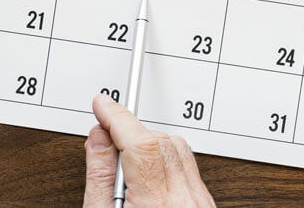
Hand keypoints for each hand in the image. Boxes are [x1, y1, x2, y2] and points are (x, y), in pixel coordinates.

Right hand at [82, 94, 215, 207]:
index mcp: (155, 204)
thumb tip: (98, 137)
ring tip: (128, 177)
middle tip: (109, 153)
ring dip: (151, 150)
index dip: (119, 118)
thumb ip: (100, 177)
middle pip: (161, 142)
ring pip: (179, 150)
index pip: (140, 143)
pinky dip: (167, 164)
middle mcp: (184, 200)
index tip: (103, 105)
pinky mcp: (204, 203)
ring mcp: (199, 201)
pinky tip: (149, 182)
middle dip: (132, 138)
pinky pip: (189, 168)